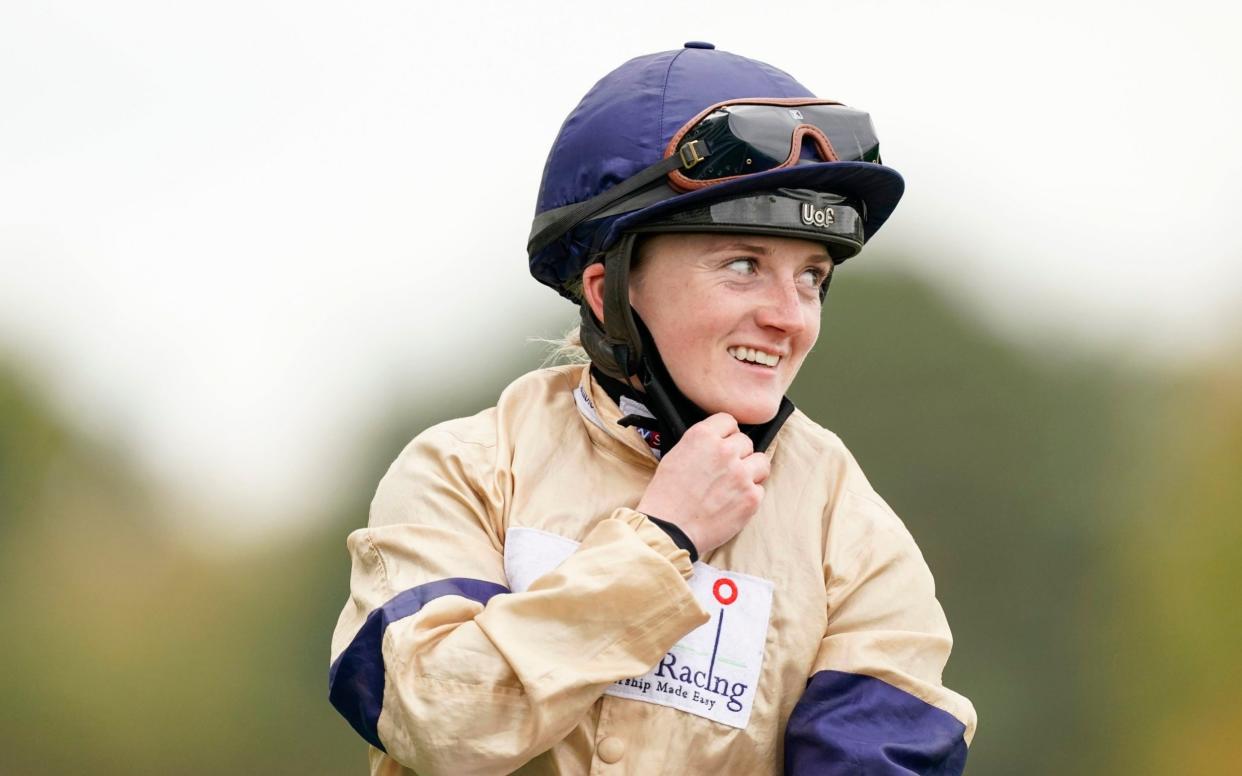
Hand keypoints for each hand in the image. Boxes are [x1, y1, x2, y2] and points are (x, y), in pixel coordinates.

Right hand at [636, 413, 769, 554]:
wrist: (669, 529)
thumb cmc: (667, 496)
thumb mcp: (675, 455)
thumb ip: (701, 444)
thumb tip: (718, 442)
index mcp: (703, 436)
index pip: (728, 420)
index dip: (726, 433)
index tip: (724, 443)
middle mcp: (725, 451)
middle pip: (746, 442)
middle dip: (738, 454)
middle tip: (726, 471)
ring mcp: (741, 474)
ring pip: (761, 462)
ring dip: (751, 471)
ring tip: (736, 484)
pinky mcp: (751, 497)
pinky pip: (760, 488)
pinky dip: (750, 495)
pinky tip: (733, 503)